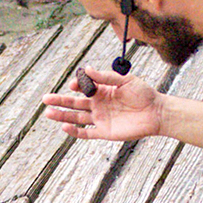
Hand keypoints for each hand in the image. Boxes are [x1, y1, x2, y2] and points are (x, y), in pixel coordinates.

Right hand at [41, 65, 161, 141]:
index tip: (73, 85)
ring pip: (76, 118)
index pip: (83, 88)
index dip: (76, 86)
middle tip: (45, 99)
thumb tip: (87, 69)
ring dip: (62, 116)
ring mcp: (100, 118)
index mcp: (102, 91)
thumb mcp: (126, 80)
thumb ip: (106, 77)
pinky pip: (86, 132)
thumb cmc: (144, 94)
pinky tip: (64, 127)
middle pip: (74, 103)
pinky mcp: (105, 132)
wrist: (156, 113)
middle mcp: (99, 104)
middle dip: (60, 101)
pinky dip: (75, 131)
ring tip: (48, 113)